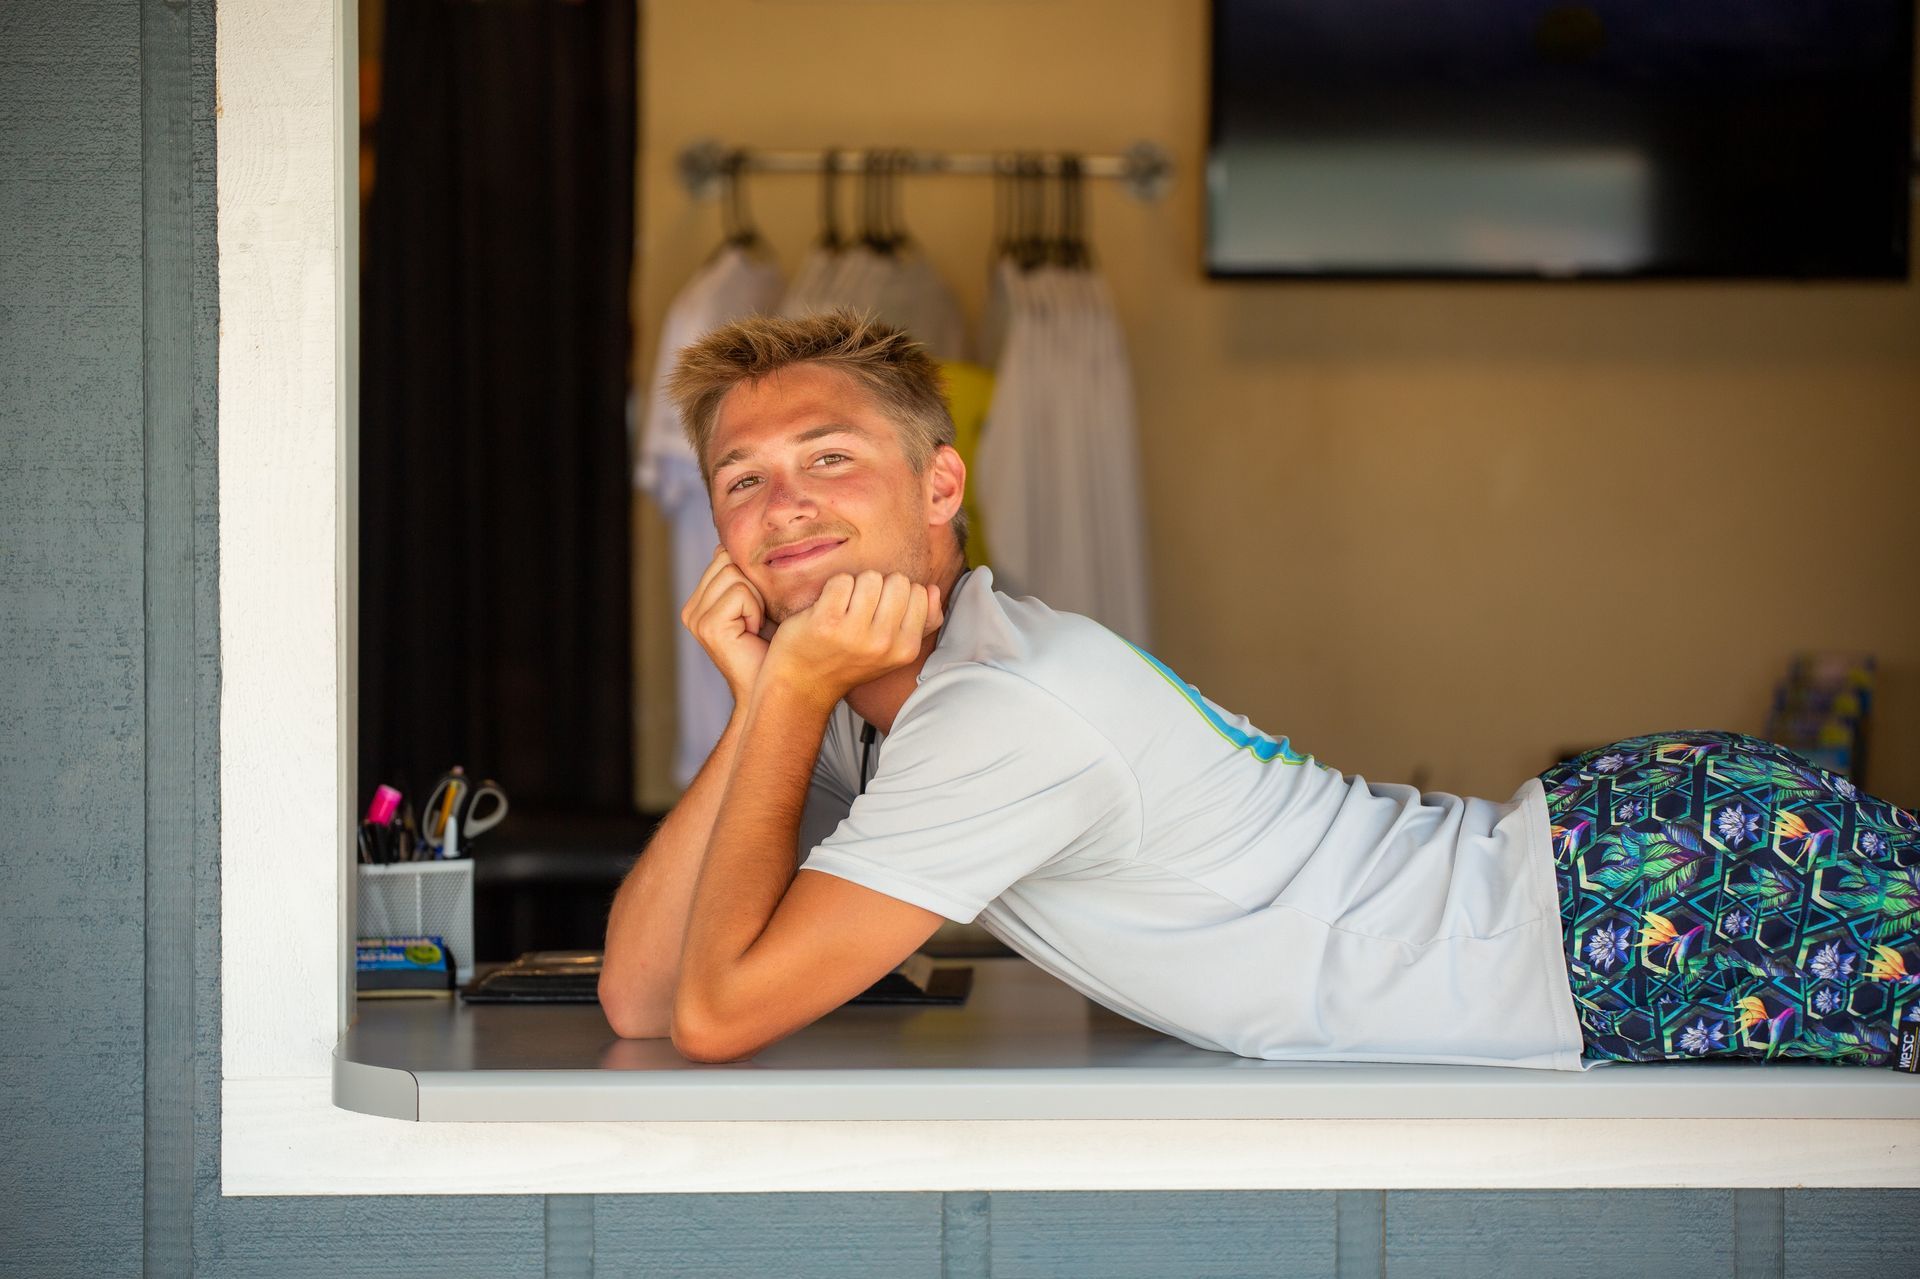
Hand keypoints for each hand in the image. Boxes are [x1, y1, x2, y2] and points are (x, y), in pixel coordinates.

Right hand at [681, 545, 772, 702]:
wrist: (769, 687)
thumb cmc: (771, 647)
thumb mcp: (758, 605)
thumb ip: (745, 577)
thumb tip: (738, 545)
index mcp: (699, 601)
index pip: (723, 557)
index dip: (750, 576)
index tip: (757, 609)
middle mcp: (691, 609)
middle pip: (728, 561)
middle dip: (753, 587)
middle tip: (757, 620)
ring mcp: (695, 618)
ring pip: (734, 574)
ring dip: (756, 599)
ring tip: (755, 627)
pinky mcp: (707, 626)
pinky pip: (741, 593)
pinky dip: (756, 611)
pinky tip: (753, 633)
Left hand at [764, 571, 943, 705]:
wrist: (803, 684)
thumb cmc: (848, 661)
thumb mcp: (893, 651)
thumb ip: (922, 622)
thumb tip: (934, 590)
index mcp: (906, 649)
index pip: (919, 592)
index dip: (898, 595)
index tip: (880, 612)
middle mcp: (884, 643)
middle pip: (897, 581)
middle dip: (879, 586)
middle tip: (860, 608)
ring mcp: (855, 633)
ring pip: (870, 577)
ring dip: (855, 585)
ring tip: (844, 608)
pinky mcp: (826, 622)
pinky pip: (841, 581)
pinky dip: (832, 587)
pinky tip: (826, 607)